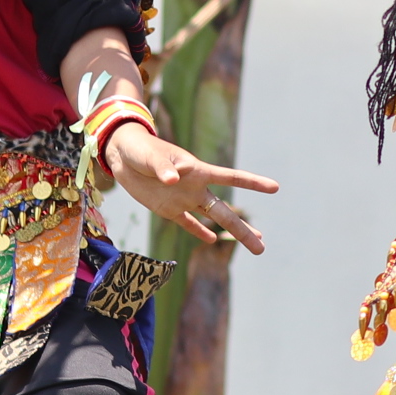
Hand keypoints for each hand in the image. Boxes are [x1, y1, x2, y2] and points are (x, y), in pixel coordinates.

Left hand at [105, 127, 279, 252]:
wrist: (121, 154)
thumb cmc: (139, 148)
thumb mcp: (151, 155)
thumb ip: (163, 167)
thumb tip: (174, 179)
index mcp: (197, 171)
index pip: (231, 177)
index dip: (253, 183)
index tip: (275, 188)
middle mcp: (195, 187)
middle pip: (225, 211)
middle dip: (243, 230)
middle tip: (262, 246)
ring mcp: (183, 199)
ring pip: (212, 220)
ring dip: (229, 233)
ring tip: (252, 246)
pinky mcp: (168, 209)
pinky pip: (187, 223)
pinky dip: (199, 232)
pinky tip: (212, 240)